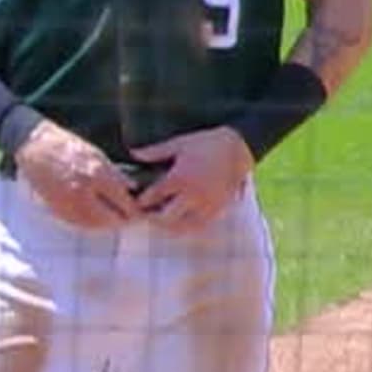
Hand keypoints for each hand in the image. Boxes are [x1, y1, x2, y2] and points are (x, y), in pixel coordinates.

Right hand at [12, 122, 138, 229]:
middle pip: (112, 218)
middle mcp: (83, 192)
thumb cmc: (66, 146)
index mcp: (96, 174)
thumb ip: (115, 174)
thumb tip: (132, 189)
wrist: (35, 148)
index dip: (135, 210)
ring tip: (115, 220)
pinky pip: (79, 225)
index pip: (123, 202)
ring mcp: (69, 203)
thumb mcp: (96, 154)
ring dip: (108, 225)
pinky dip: (91, 225)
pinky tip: (97, 219)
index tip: (140, 212)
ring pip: (96, 225)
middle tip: (130, 218)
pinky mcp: (58, 209)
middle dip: (123, 220)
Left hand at [132, 125, 251, 228]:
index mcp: (180, 178)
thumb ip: (155, 152)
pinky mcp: (217, 211)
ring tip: (161, 219)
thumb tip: (133, 153)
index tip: (134, 201)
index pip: (152, 197)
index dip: (140, 201)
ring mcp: (206, 206)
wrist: (238, 150)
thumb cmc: (206, 143)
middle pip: (164, 218)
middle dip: (151, 217)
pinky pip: (197, 228)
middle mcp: (192, 196)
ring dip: (168, 226)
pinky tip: (179, 220)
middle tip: (145, 213)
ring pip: (181, 227)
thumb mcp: (179, 144)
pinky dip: (185, 227)